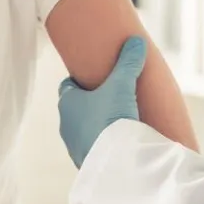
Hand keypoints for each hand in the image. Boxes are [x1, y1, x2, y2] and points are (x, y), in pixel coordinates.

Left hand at [57, 36, 145, 167]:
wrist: (113, 161)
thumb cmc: (110, 118)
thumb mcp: (121, 85)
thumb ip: (129, 62)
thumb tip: (137, 41)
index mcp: (67, 102)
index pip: (69, 85)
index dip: (81, 80)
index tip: (95, 76)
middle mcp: (66, 124)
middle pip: (76, 107)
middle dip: (90, 102)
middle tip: (109, 96)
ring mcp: (74, 145)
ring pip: (83, 129)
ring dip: (95, 124)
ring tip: (116, 119)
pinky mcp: (86, 162)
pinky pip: (92, 148)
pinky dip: (102, 142)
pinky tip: (117, 141)